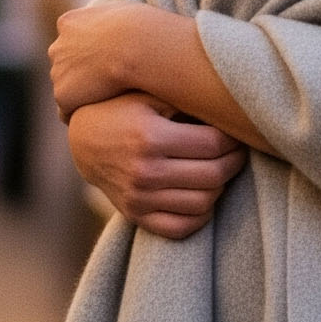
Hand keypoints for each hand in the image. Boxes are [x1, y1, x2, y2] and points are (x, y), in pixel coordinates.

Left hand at [49, 3, 153, 119]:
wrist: (135, 46)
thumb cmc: (141, 28)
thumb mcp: (126, 13)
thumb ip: (113, 20)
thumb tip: (123, 23)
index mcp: (70, 23)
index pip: (73, 41)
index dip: (91, 54)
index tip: (109, 64)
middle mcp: (57, 46)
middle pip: (65, 65)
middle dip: (81, 75)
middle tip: (108, 86)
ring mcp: (57, 72)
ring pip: (67, 88)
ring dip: (83, 95)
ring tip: (110, 102)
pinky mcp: (63, 95)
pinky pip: (68, 111)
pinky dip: (83, 113)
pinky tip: (102, 116)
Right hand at [67, 93, 247, 239]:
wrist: (83, 140)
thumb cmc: (123, 108)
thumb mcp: (148, 93)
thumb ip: (184, 97)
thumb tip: (230, 103)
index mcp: (150, 136)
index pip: (214, 144)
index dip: (234, 138)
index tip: (237, 131)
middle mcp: (145, 171)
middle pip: (214, 175)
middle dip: (235, 162)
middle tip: (237, 150)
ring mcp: (139, 198)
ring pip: (203, 203)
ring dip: (220, 187)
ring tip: (219, 168)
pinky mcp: (136, 216)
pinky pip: (181, 228)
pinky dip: (201, 215)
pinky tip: (203, 194)